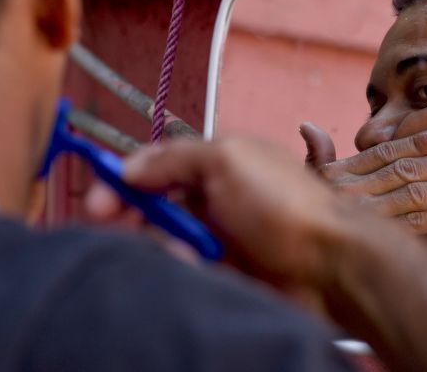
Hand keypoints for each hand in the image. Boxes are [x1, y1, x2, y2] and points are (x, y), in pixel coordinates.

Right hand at [85, 139, 349, 312]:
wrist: (329, 261)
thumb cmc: (279, 202)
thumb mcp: (228, 160)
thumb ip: (176, 157)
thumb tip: (129, 167)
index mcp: (218, 162)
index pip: (157, 166)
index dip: (124, 181)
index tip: (97, 203)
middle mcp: (215, 196)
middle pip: (155, 204)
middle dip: (132, 216)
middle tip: (114, 230)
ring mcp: (220, 234)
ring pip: (165, 238)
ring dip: (161, 243)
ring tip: (183, 250)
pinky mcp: (224, 269)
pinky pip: (185, 265)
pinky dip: (182, 265)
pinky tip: (196, 266)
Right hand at [300, 122, 426, 233]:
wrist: (310, 246)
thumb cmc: (315, 211)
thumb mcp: (311, 180)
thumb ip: (318, 152)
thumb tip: (308, 126)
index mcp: (339, 175)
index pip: (383, 153)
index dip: (414, 142)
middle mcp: (351, 194)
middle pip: (401, 170)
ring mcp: (366, 217)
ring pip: (410, 193)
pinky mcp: (380, 239)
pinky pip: (412, 222)